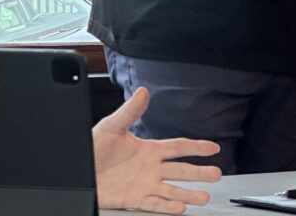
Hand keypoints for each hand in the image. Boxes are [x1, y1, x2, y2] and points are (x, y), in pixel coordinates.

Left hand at [93, 86, 221, 213]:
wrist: (79, 169)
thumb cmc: (94, 147)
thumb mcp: (112, 126)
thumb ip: (130, 111)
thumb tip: (143, 92)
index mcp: (148, 149)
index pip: (178, 147)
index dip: (196, 147)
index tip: (213, 147)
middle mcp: (150, 168)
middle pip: (181, 170)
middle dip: (199, 173)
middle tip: (217, 174)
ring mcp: (145, 184)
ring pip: (172, 190)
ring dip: (189, 193)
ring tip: (204, 197)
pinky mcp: (135, 198)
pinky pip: (155, 203)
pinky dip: (168, 206)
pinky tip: (180, 207)